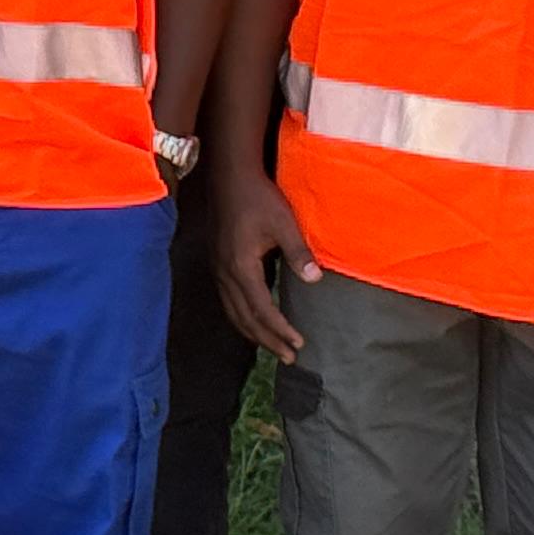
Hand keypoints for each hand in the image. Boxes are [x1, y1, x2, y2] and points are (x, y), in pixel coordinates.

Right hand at [211, 164, 317, 361]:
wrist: (229, 177)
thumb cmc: (258, 198)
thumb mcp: (284, 223)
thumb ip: (299, 253)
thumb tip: (315, 279)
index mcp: (241, 267)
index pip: (261, 309)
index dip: (280, 329)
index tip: (299, 344)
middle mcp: (225, 273)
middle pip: (244, 318)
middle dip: (267, 340)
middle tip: (289, 357)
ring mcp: (218, 269)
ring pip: (233, 311)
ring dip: (253, 332)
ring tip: (272, 346)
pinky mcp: (218, 262)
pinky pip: (228, 300)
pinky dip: (242, 317)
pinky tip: (254, 319)